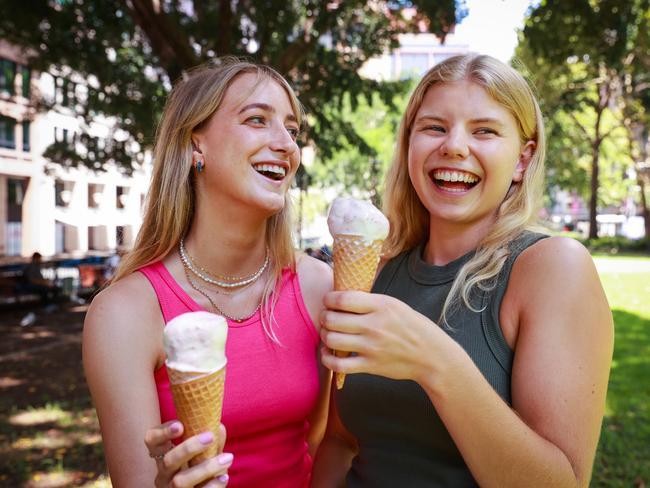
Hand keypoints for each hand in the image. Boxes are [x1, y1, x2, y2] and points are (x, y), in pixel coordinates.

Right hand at [145, 420, 231, 486]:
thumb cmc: (199, 471)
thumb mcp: (202, 455)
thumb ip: (210, 442)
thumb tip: (218, 427)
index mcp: (163, 456)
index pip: (152, 441)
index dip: (162, 432)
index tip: (180, 425)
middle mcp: (164, 475)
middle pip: (168, 461)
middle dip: (189, 448)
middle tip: (210, 436)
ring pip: (180, 481)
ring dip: (206, 468)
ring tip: (227, 458)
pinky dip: (212, 486)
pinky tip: (224, 477)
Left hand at [320, 290, 448, 383]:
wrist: (431, 356)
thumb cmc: (412, 327)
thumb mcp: (395, 305)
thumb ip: (370, 302)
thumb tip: (341, 296)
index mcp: (381, 306)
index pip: (343, 299)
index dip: (329, 299)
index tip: (328, 301)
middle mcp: (374, 326)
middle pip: (332, 319)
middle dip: (324, 317)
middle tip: (326, 317)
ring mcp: (371, 347)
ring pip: (332, 340)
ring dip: (324, 335)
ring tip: (328, 333)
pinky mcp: (370, 366)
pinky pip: (338, 365)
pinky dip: (327, 359)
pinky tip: (328, 353)